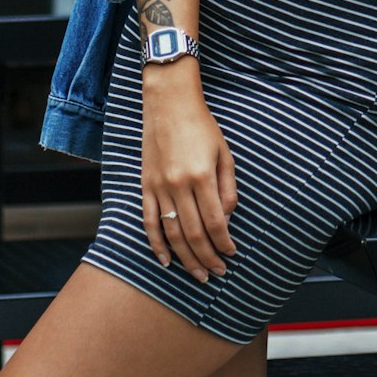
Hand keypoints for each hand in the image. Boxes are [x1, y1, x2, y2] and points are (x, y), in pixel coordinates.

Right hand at [141, 64, 237, 282]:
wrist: (168, 102)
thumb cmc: (201, 125)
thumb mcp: (224, 153)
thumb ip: (227, 187)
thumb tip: (227, 219)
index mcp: (202, 176)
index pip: (215, 222)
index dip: (224, 243)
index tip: (231, 254)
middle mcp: (178, 185)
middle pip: (194, 234)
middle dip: (207, 258)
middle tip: (217, 273)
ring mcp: (159, 187)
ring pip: (172, 233)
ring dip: (186, 258)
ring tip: (198, 274)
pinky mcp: (145, 185)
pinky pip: (149, 221)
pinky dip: (156, 244)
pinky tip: (165, 261)